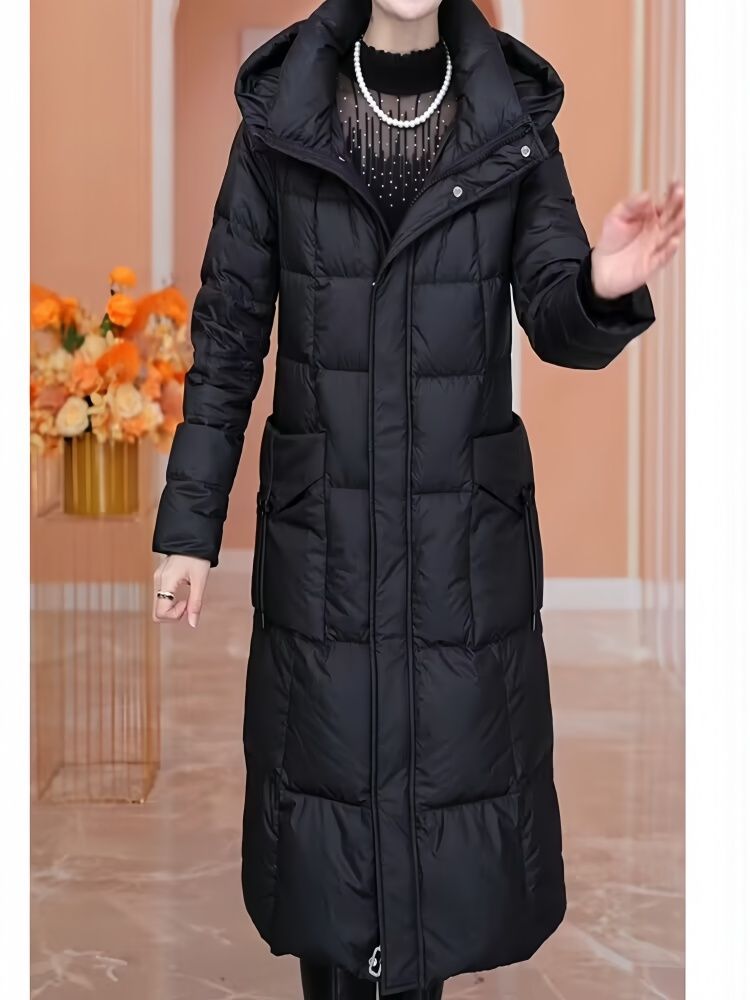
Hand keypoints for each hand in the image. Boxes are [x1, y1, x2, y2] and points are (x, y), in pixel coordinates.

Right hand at [153, 554, 210, 627]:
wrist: (192, 538)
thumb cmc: (198, 557)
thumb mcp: (200, 581)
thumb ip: (196, 603)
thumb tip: (193, 624)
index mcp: (166, 581)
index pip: (160, 612)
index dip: (175, 615)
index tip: (188, 603)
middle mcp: (157, 581)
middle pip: (157, 612)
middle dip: (173, 614)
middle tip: (187, 602)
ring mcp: (157, 579)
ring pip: (158, 605)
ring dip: (172, 607)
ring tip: (186, 597)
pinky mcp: (160, 577)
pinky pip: (161, 597)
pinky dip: (171, 601)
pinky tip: (182, 592)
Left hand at [591, 179, 684, 298]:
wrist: (602, 268)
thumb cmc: (611, 241)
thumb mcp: (616, 217)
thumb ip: (631, 205)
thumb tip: (647, 195)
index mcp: (650, 218)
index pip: (665, 203)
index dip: (671, 194)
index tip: (676, 184)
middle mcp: (656, 231)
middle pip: (671, 217)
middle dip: (677, 206)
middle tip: (682, 194)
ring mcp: (656, 247)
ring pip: (670, 234)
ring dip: (678, 225)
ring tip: (683, 215)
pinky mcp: (652, 264)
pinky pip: (663, 257)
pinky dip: (669, 250)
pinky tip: (673, 242)